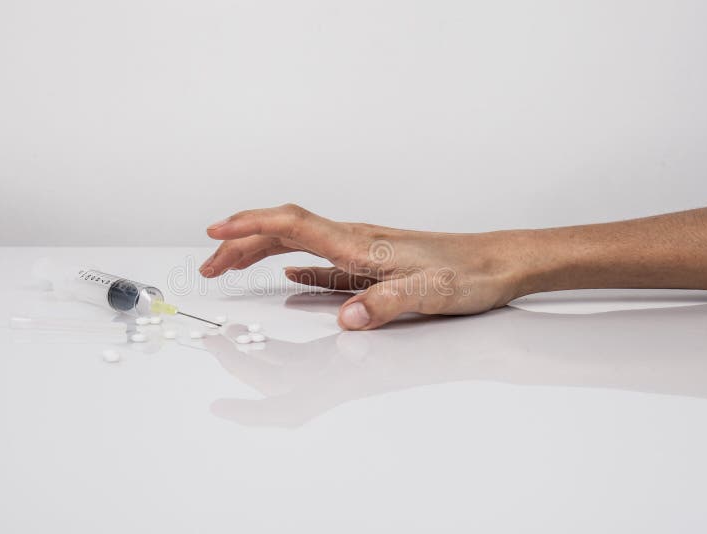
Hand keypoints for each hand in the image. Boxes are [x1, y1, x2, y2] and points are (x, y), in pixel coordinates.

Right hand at [199, 204, 528, 329]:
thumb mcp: (430, 294)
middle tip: (207, 264)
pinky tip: (289, 277)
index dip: (248, 226)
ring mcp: (360, 252)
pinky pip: (320, 263)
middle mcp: (353, 241)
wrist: (499, 262)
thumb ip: (385, 303)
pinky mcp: (371, 266)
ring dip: (258, 253)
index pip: (291, 224)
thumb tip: (345, 319)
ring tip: (231, 267)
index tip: (214, 232)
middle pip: (281, 232)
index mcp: (359, 244)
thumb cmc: (469, 273)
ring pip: (295, 245)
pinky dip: (294, 268)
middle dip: (239, 244)